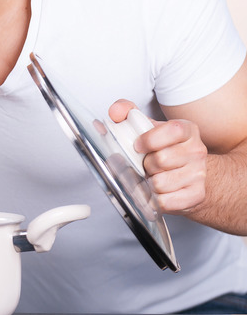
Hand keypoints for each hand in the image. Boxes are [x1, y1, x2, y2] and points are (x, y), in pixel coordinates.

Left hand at [108, 100, 207, 215]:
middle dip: (145, 165)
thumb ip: (127, 113)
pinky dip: (154, 199)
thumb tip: (114, 113)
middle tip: (146, 165)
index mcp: (186, 130)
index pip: (172, 130)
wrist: (188, 173)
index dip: (150, 139)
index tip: (138, 146)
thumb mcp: (147, 126)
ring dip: (148, 183)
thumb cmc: (163, 148)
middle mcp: (196, 151)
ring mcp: (199, 174)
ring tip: (151, 177)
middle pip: (161, 160)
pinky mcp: (196, 195)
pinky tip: (157, 191)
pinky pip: (165, 201)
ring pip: (160, 183)